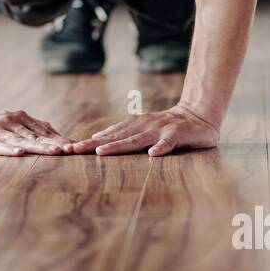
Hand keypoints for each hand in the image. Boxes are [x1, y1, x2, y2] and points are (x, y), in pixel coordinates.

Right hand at [0, 105, 72, 155]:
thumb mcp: (11, 125)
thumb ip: (31, 131)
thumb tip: (60, 142)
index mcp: (19, 118)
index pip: (43, 131)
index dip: (59, 139)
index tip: (76, 148)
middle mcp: (8, 121)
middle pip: (35, 136)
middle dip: (54, 144)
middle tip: (72, 151)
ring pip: (19, 141)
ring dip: (38, 147)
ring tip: (55, 152)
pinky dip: (7, 151)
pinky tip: (19, 155)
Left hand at [71, 104, 220, 156]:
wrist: (199, 114)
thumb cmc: (169, 126)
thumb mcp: (144, 128)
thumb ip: (124, 133)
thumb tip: (98, 139)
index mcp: (134, 126)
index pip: (109, 135)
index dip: (90, 142)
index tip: (71, 149)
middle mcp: (144, 126)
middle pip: (117, 137)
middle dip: (95, 144)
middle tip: (76, 150)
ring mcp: (159, 129)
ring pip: (137, 139)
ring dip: (119, 145)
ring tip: (102, 152)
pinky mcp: (177, 134)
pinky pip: (168, 143)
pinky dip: (161, 148)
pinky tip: (153, 155)